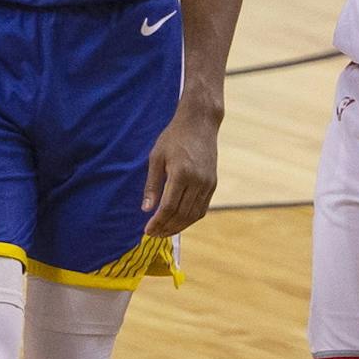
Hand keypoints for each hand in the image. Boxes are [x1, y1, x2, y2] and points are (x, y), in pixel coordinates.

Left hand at [142, 103, 219, 236]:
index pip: (169, 207)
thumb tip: (146, 210)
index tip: (147, 230)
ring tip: (164, 232)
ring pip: (193, 215)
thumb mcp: (156, 157)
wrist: (200, 124)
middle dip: (166, 228)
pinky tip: (178, 222)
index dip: (158, 222)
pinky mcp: (213, 184)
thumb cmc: (173, 138)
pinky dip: (190, 219)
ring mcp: (208, 184)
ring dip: (178, 227)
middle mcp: (198, 181)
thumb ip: (152, 185)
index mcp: (181, 173)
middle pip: (182, 214)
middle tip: (153, 234)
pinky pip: (202, 208)